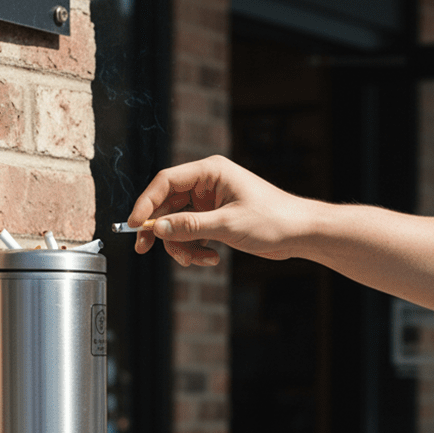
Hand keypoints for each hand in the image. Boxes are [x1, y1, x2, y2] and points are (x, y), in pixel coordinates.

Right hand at [127, 156, 310, 267]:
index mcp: (210, 171)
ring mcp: (210, 202)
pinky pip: (191, 234)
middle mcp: (207, 183)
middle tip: (144, 250)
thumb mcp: (227, 225)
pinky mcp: (215, 220)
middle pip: (166, 205)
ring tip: (197, 260)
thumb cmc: (272, 220)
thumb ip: (189, 227)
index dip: (145, 202)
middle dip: (159, 230)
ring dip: (181, 245)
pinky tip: (211, 258)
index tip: (133, 225)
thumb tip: (156, 228)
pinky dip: (195, 249)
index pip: (165, 182)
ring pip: (177, 224)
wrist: (300, 233)